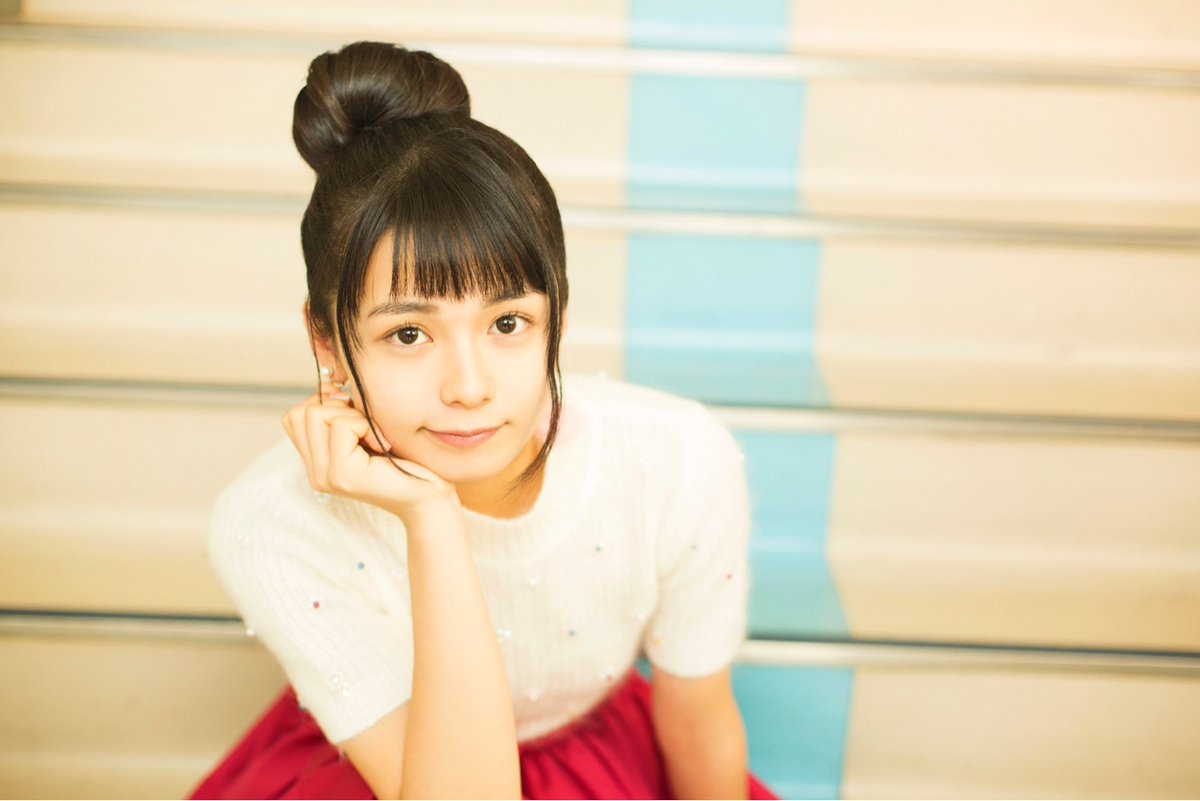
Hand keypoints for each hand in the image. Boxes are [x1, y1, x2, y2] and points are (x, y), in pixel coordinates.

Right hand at [282, 382, 457, 524]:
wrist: (429, 496)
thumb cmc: (406, 460)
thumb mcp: (367, 431)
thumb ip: (342, 413)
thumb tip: (331, 383)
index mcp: (316, 463)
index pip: (296, 415)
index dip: (328, 405)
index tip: (360, 421)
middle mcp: (314, 472)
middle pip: (301, 412)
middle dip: (338, 408)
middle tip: (369, 429)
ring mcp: (324, 476)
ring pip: (315, 413)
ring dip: (351, 415)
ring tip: (375, 437)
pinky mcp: (342, 475)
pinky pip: (341, 425)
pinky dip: (365, 424)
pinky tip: (382, 444)